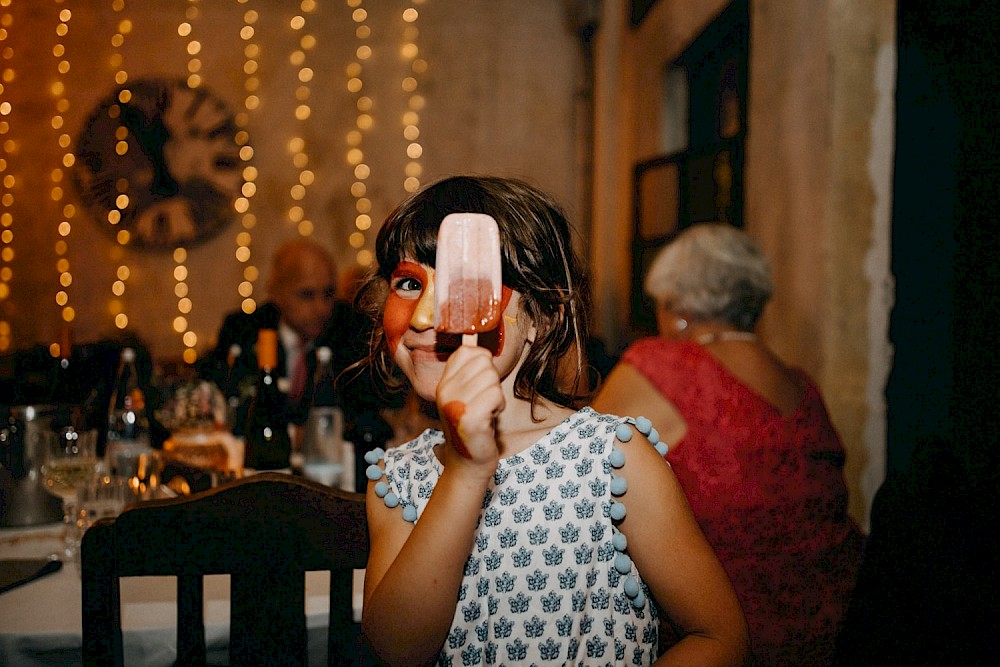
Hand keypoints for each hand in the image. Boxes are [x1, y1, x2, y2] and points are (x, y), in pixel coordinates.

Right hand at [435, 344, 503, 474]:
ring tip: (485, 411)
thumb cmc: (471, 425)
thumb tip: (472, 336)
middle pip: (484, 361)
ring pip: (492, 378)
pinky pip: (496, 395)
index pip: (468, 351)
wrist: (468, 462)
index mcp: (444, 382)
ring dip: (496, 395)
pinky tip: (489, 419)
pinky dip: (498, 406)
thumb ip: (467, 368)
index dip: (483, 363)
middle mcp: (445, 391)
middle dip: (492, 380)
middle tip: (483, 401)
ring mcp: (456, 404)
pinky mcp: (469, 419)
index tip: (479, 383)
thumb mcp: (463, 394)